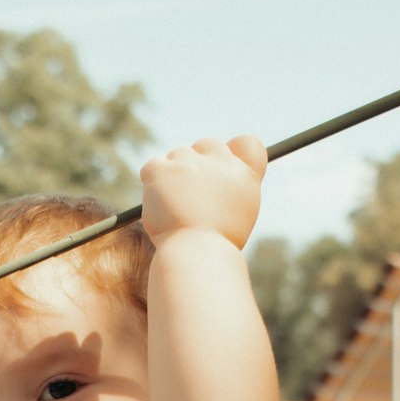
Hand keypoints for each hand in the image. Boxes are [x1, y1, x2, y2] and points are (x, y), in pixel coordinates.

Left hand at [139, 135, 266, 249]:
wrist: (197, 256)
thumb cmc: (217, 247)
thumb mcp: (237, 219)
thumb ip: (231, 192)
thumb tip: (218, 181)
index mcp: (244, 175)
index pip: (247, 144)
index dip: (230, 156)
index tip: (217, 172)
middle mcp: (220, 162)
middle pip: (206, 146)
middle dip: (196, 166)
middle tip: (189, 199)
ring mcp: (190, 162)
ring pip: (177, 157)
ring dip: (173, 178)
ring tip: (175, 211)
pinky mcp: (163, 170)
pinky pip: (153, 166)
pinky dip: (152, 184)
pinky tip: (160, 207)